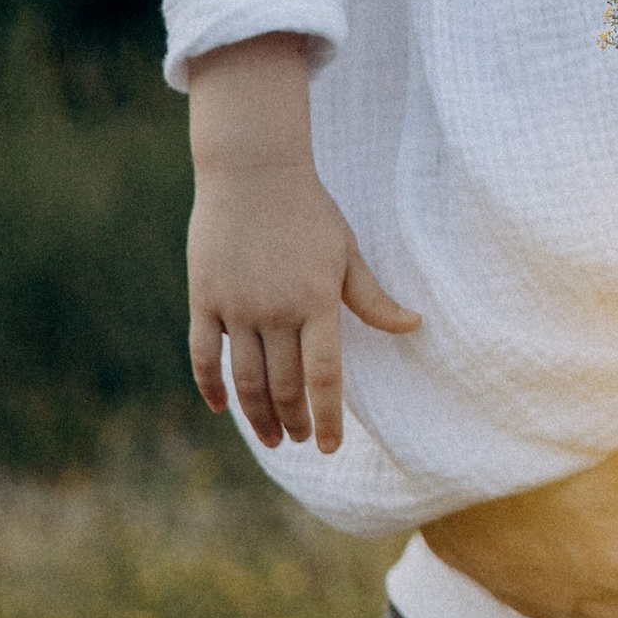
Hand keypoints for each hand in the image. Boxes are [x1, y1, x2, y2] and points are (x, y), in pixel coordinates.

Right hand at [187, 155, 417, 452]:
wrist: (253, 171)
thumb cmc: (309, 212)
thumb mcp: (346, 253)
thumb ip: (373, 298)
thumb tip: (414, 325)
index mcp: (317, 300)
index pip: (324, 376)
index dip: (327, 417)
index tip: (329, 446)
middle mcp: (276, 310)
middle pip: (284, 385)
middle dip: (293, 421)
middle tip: (299, 439)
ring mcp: (236, 306)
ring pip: (244, 380)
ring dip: (257, 416)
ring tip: (271, 436)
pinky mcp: (204, 298)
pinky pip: (203, 355)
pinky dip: (210, 387)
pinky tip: (222, 407)